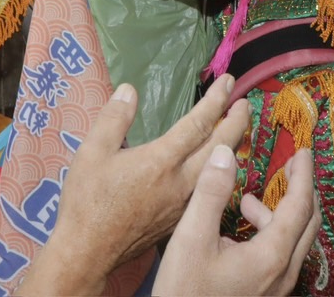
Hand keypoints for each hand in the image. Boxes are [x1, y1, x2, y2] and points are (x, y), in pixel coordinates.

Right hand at [42, 77, 250, 282]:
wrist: (88, 251)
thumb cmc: (87, 201)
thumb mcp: (91, 153)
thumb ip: (113, 119)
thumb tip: (129, 90)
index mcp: (161, 161)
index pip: (198, 124)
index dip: (216, 100)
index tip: (228, 81)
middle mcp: (180, 181)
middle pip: (220, 147)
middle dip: (236, 121)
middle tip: (245, 102)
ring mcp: (183, 203)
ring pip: (219, 170)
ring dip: (232, 145)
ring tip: (237, 128)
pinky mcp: (180, 218)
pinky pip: (209, 188)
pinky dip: (220, 169)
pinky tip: (217, 165)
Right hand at [154, 146, 317, 296]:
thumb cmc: (185, 292)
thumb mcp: (191, 238)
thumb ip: (211, 193)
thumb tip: (226, 153)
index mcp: (271, 256)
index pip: (300, 205)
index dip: (303, 175)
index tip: (304, 151)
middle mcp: (283, 273)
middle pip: (306, 223)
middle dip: (300, 191)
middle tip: (291, 166)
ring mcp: (277, 288)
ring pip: (292, 241)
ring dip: (277, 214)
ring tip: (246, 202)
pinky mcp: (266, 296)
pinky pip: (280, 257)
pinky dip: (268, 235)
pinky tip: (236, 235)